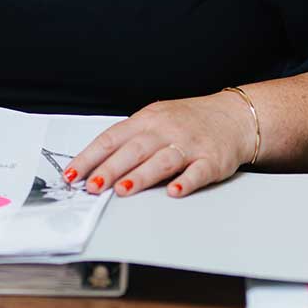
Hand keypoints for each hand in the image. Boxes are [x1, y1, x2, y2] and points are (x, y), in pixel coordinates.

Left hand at [65, 92, 254, 197]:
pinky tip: (175, 192)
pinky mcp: (212, 160)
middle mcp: (166, 130)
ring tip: (123, 190)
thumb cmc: (188, 121)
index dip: (90, 157)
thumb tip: (96, 166)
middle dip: (111, 168)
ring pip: (162, 160)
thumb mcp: (156, 120)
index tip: (72, 174)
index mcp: (147, 120)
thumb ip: (130, 141)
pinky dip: (186, 182)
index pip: (112, 138)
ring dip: (141, 176)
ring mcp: (190, 144)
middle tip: (93, 186)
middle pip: (134, 150)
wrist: (234, 116)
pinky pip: (198, 172)